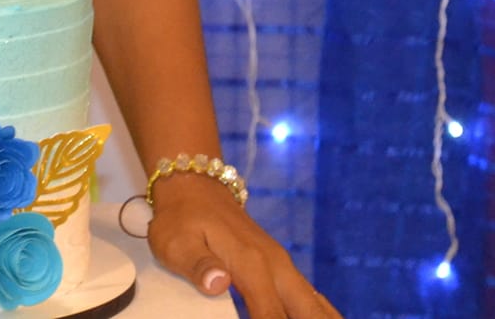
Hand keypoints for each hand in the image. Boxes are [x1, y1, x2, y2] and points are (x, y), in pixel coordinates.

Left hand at [148, 174, 341, 318]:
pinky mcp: (283, 270)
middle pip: (309, 313)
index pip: (271, 315)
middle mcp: (277, 266)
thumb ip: (198, 265)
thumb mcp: (177, 242)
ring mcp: (284, 267)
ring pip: (317, 306)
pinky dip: (317, 315)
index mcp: (252, 264)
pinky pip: (312, 299)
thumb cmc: (182, 219)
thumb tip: (218, 284)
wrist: (196, 189)